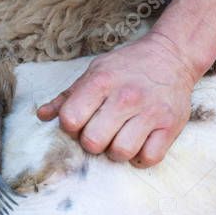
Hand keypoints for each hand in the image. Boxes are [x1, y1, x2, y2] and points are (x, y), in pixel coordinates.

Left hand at [37, 32, 201, 167]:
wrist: (172, 56)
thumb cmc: (129, 66)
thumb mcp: (96, 71)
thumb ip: (68, 95)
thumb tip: (43, 116)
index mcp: (102, 82)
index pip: (70, 119)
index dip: (71, 126)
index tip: (81, 120)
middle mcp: (126, 97)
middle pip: (93, 142)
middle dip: (93, 142)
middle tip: (102, 132)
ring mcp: (150, 112)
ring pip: (120, 153)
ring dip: (117, 151)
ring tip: (121, 137)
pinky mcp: (170, 126)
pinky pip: (149, 158)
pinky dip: (141, 157)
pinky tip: (140, 143)